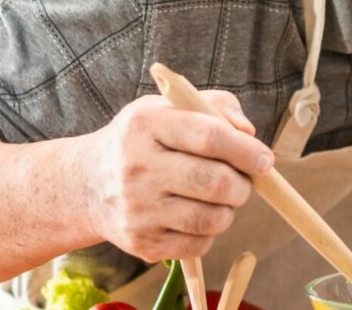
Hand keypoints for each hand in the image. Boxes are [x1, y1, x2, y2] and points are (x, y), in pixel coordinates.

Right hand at [84, 92, 274, 261]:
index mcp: (145, 125)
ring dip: (228, 210)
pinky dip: (209, 232)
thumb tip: (249, 133)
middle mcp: (136, 167)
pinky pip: (199, 245)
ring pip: (212, 218)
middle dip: (242, 184)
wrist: (86, 184)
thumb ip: (213, 106)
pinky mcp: (140, 242)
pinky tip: (195, 216)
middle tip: (242, 181)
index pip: (209, 136)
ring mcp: (137, 209)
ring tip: (218, 198)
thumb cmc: (140, 141)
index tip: (265, 160)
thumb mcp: (166, 108)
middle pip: (215, 182)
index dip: (246, 150)